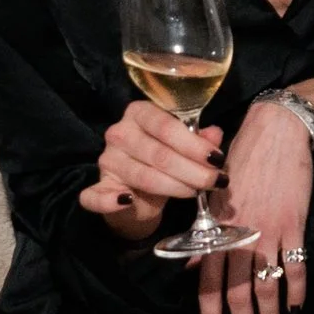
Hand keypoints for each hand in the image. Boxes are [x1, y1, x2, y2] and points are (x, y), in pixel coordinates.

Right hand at [79, 97, 222, 240]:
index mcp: (139, 113)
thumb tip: (215, 134)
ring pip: (144, 176)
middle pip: (159, 153)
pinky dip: (109, 201)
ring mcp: (107, 160)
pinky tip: (127, 201)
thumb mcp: (183, 148)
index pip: (166, 125)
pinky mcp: (98, 187)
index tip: (217, 159)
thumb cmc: (163, 162)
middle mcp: (119, 132)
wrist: (138, 194)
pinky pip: (96, 195)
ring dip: (176, 186)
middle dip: (193, 170)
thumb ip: (199, 139)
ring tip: (197, 192)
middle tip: (216, 181)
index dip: (194, 145)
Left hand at [201, 95, 313, 313]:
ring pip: (265, 282)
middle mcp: (239, 233)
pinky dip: (297, 289)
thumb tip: (191, 269)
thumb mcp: (213, 196)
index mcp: (216, 228)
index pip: (208, 279)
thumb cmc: (240, 159)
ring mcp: (267, 229)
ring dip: (269, 313)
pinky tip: (296, 308)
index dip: (209, 311)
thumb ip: (203, 235)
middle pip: (237, 288)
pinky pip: (296, 264)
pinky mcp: (293, 222)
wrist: (275, 131)